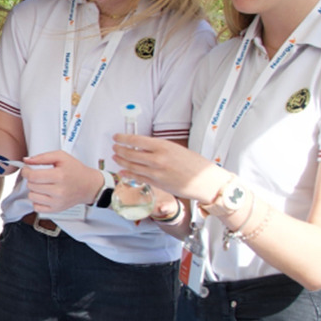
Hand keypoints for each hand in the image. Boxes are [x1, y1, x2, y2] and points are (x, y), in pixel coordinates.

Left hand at [22, 149, 101, 213]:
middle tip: (38, 176)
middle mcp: (59, 191)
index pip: (33, 176)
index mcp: (60, 176)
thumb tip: (26, 160)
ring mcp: (57, 202)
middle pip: (31, 186)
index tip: (27, 169)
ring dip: (33, 190)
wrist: (89, 185)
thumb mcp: (61, 157)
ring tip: (42, 185)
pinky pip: (36, 207)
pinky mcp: (56, 209)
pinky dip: (37, 200)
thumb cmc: (76, 170)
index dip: (26, 172)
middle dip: (31, 179)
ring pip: (32, 197)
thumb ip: (42, 157)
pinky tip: (43, 194)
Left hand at [111, 133, 226, 203]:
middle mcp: (157, 159)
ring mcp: (156, 173)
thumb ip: (159, 148)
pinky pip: (138, 178)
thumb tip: (142, 146)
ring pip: (132, 166)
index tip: (116, 137)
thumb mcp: (176, 149)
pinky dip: (128, 174)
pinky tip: (122, 171)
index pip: (136, 140)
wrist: (207, 182)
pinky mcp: (157, 184)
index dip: (123, 138)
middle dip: (119, 150)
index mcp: (163, 146)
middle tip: (114, 147)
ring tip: (115, 157)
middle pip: (130, 153)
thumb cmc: (195, 164)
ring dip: (121, 161)